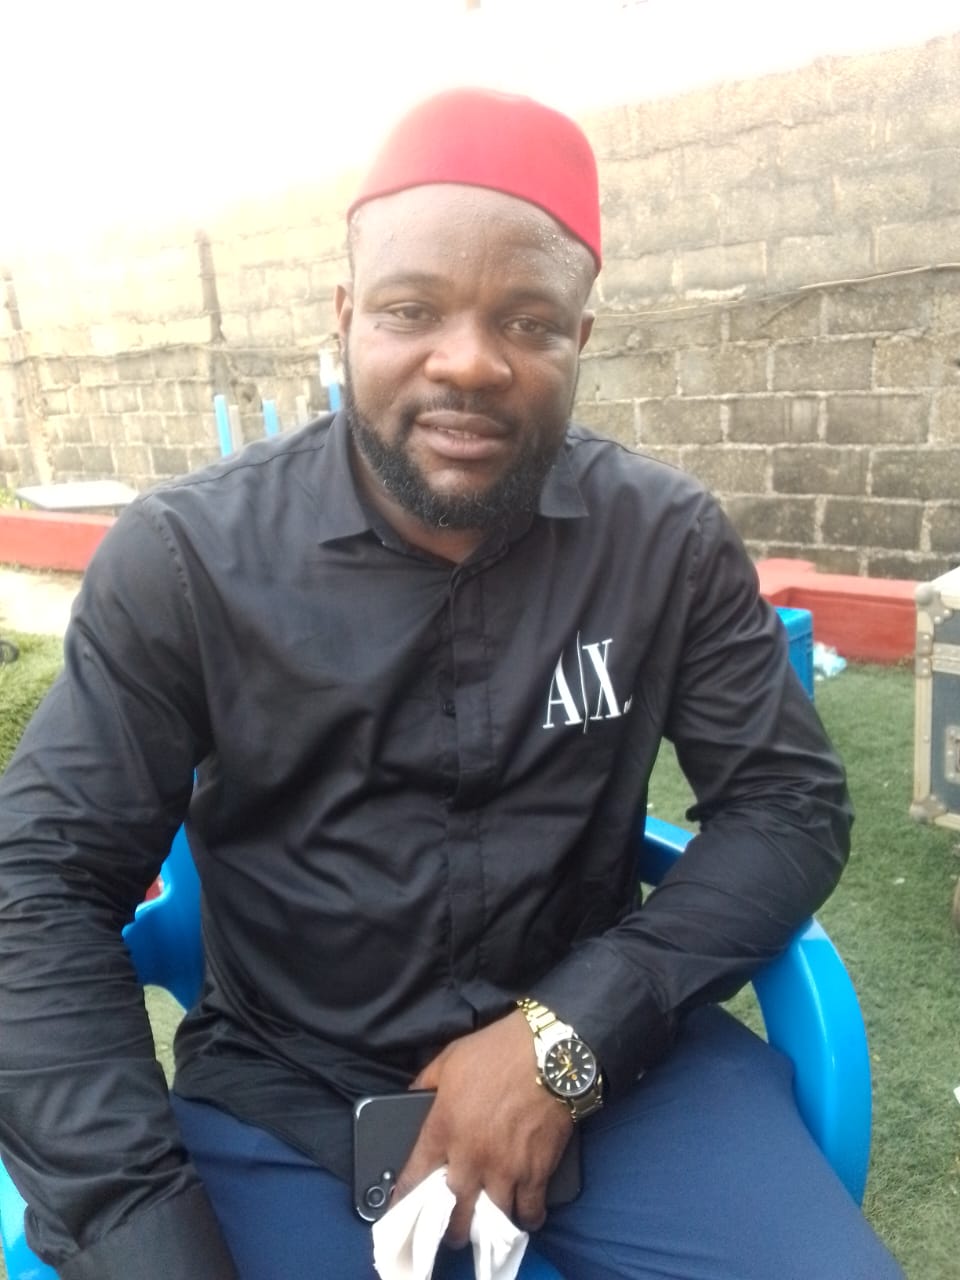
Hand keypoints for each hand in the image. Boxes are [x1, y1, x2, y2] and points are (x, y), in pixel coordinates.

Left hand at [393, 1009, 572, 1246]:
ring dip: (488, 1226)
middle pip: (453, 1211)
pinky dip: (527, 1217)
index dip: (405, 1198)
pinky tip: (524, 1215)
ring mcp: (504, 1169)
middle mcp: (470, 1157)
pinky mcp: (536, 1172)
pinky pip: (529, 1210)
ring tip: (487, 1226)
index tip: (402, 1209)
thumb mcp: (449, 1058)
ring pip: (491, 1219)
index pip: (415, 1176)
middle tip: (452, 1230)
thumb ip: (427, 1082)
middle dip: (450, 1228)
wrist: (550, 1053)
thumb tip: (414, 1095)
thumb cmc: (497, 1051)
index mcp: (443, 1128)